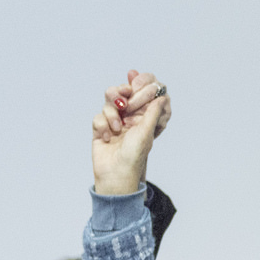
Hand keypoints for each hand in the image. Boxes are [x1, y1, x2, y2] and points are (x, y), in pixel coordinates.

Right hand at [92, 72, 169, 194]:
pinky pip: (98, 117)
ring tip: (116, 130)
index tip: (132, 85)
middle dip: (119, 95)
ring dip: (111, 115)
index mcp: (143, 117)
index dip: (135, 87)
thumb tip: (162, 96)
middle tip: (122, 102)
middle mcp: (129, 118)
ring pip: (107, 104)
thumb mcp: (146, 132)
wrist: (115, 174)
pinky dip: (102, 126)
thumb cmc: (134, 156)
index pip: (139, 94)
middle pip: (120, 93)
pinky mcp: (100, 129)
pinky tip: (107, 138)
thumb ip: (152, 112)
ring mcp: (114, 123)